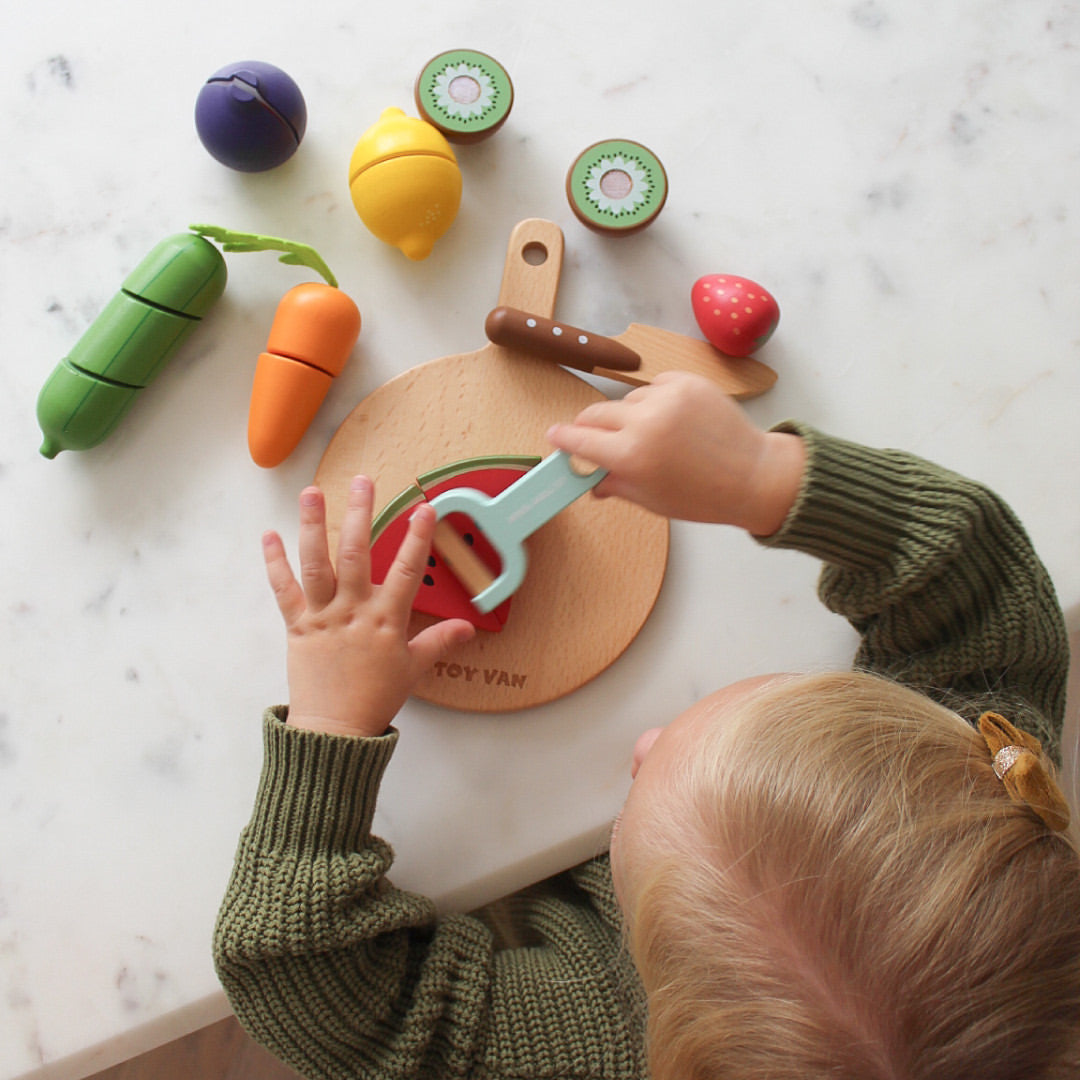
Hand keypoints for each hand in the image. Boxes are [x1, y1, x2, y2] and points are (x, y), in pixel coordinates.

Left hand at [262, 476, 475, 736]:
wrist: (334, 730)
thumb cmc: (374, 699)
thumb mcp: (413, 669)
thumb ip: (438, 642)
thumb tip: (467, 628)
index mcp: (385, 620)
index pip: (406, 571)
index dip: (416, 539)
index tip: (424, 509)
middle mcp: (352, 611)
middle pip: (357, 553)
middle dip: (361, 513)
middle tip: (364, 481)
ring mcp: (322, 616)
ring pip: (317, 562)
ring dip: (313, 525)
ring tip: (312, 492)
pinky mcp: (296, 625)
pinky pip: (283, 589)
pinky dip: (274, 562)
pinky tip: (269, 535)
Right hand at [546, 371, 804, 534]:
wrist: (753, 475)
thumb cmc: (702, 496)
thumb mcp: (651, 500)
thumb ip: (614, 483)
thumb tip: (590, 478)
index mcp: (631, 457)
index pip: (579, 441)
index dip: (564, 439)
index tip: (555, 436)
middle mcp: (644, 422)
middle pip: (596, 414)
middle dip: (590, 427)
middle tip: (595, 439)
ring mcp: (667, 398)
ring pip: (627, 400)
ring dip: (628, 415)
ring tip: (652, 436)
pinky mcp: (686, 382)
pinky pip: (654, 386)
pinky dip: (654, 400)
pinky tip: (670, 420)